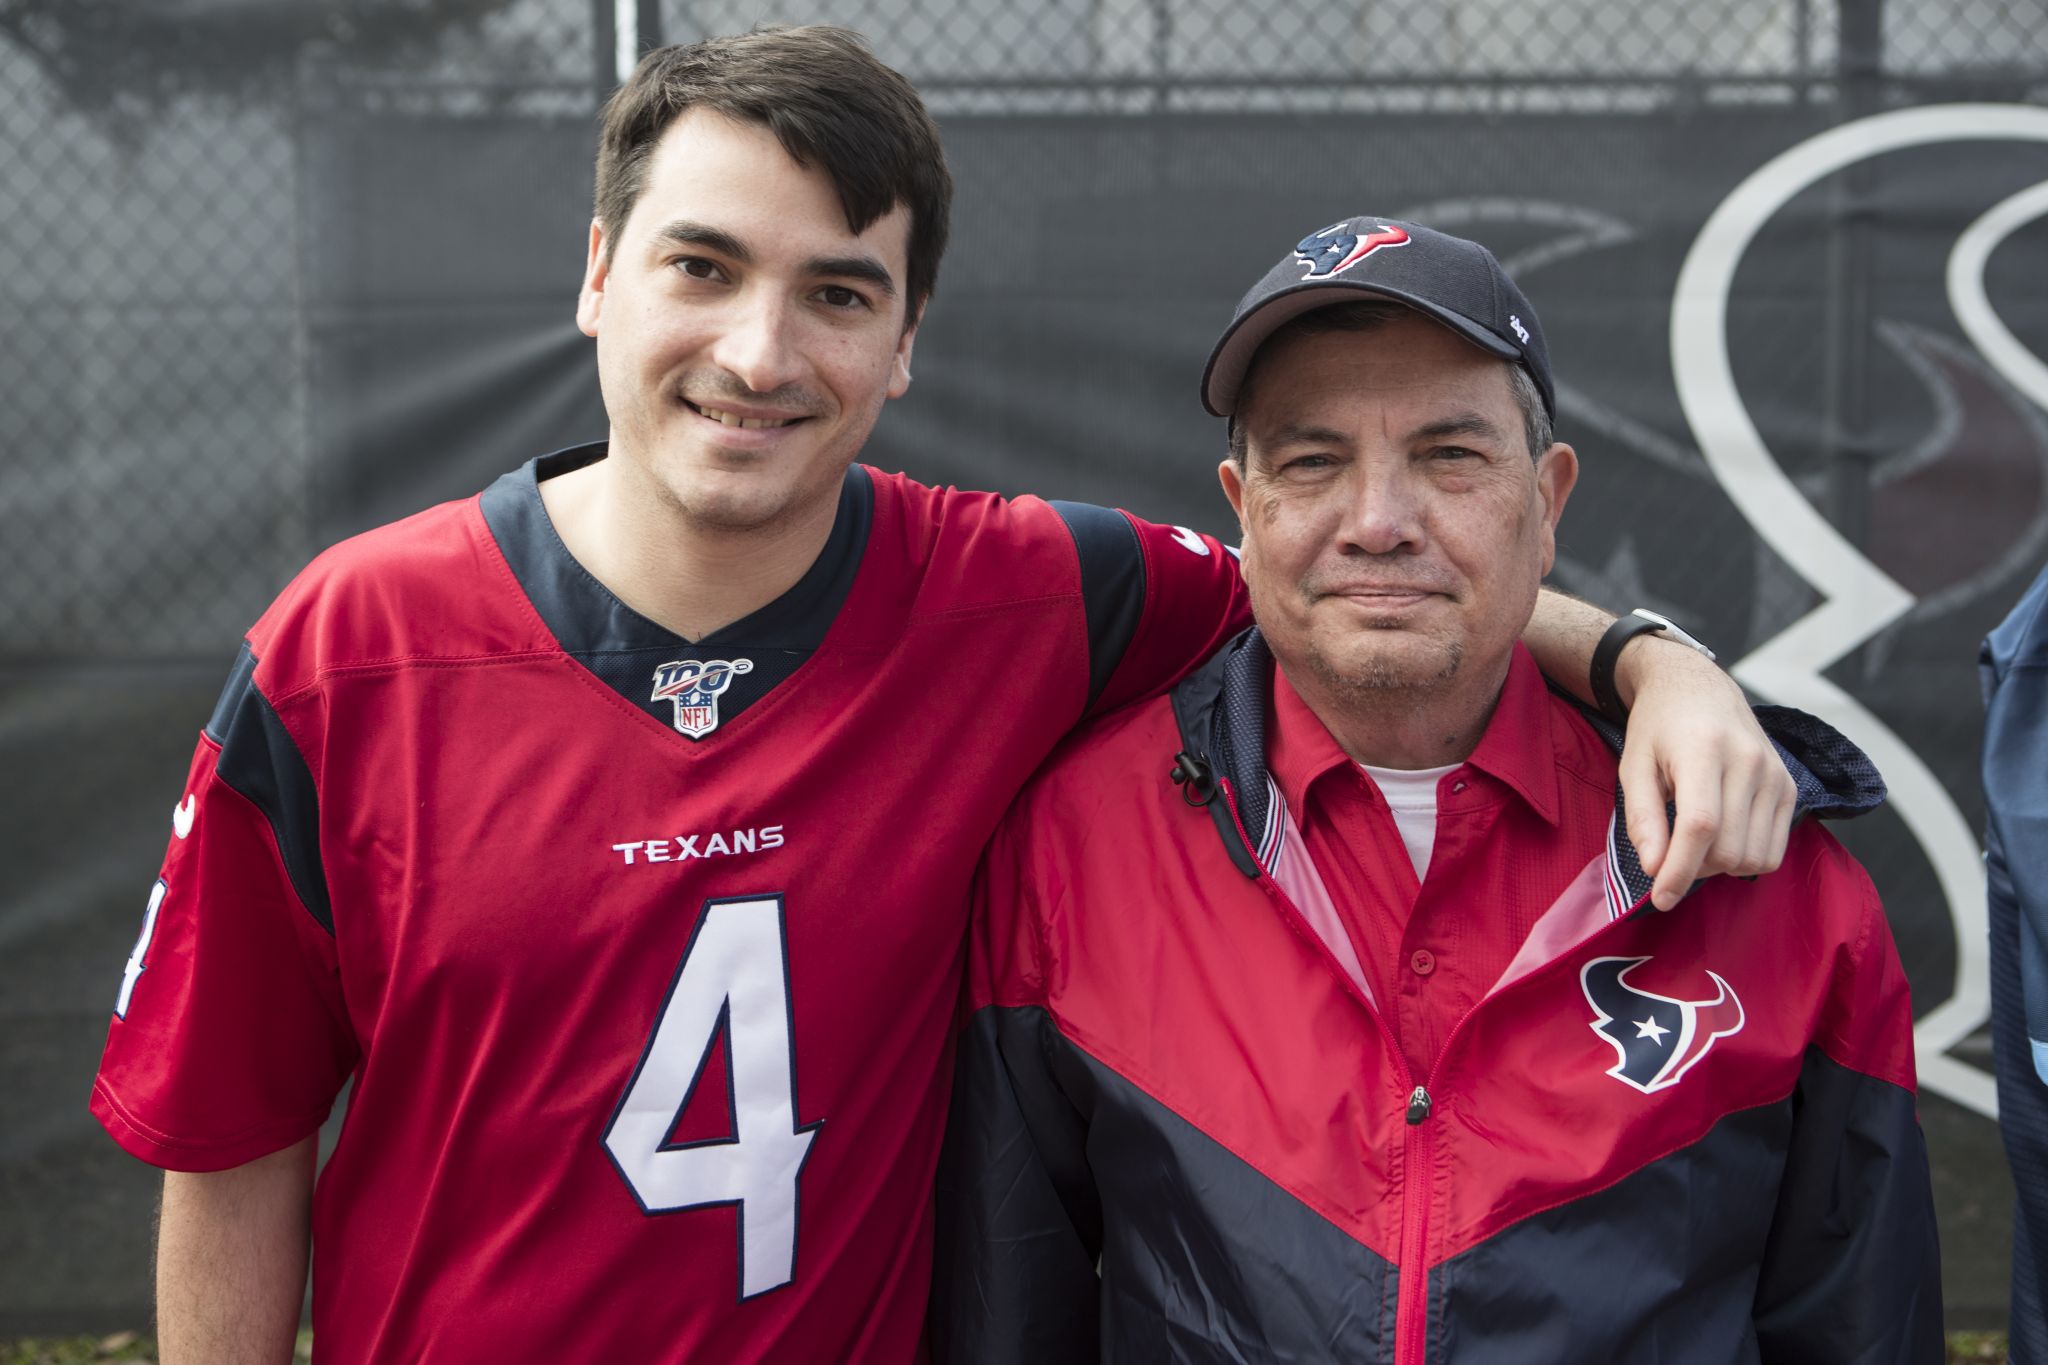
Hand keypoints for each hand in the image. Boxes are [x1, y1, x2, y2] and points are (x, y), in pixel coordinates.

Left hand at [1615, 636, 1796, 909]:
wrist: (1698, 688)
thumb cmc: (1657, 728)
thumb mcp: (1633, 766)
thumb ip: (1642, 818)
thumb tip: (1655, 869)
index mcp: (1704, 750)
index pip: (1700, 825)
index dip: (1680, 870)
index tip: (1660, 899)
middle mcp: (1749, 761)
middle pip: (1730, 848)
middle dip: (1695, 868)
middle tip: (1670, 853)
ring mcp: (1776, 774)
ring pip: (1755, 856)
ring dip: (1720, 867)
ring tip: (1694, 842)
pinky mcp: (1789, 788)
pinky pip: (1774, 850)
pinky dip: (1745, 858)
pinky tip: (1721, 837)